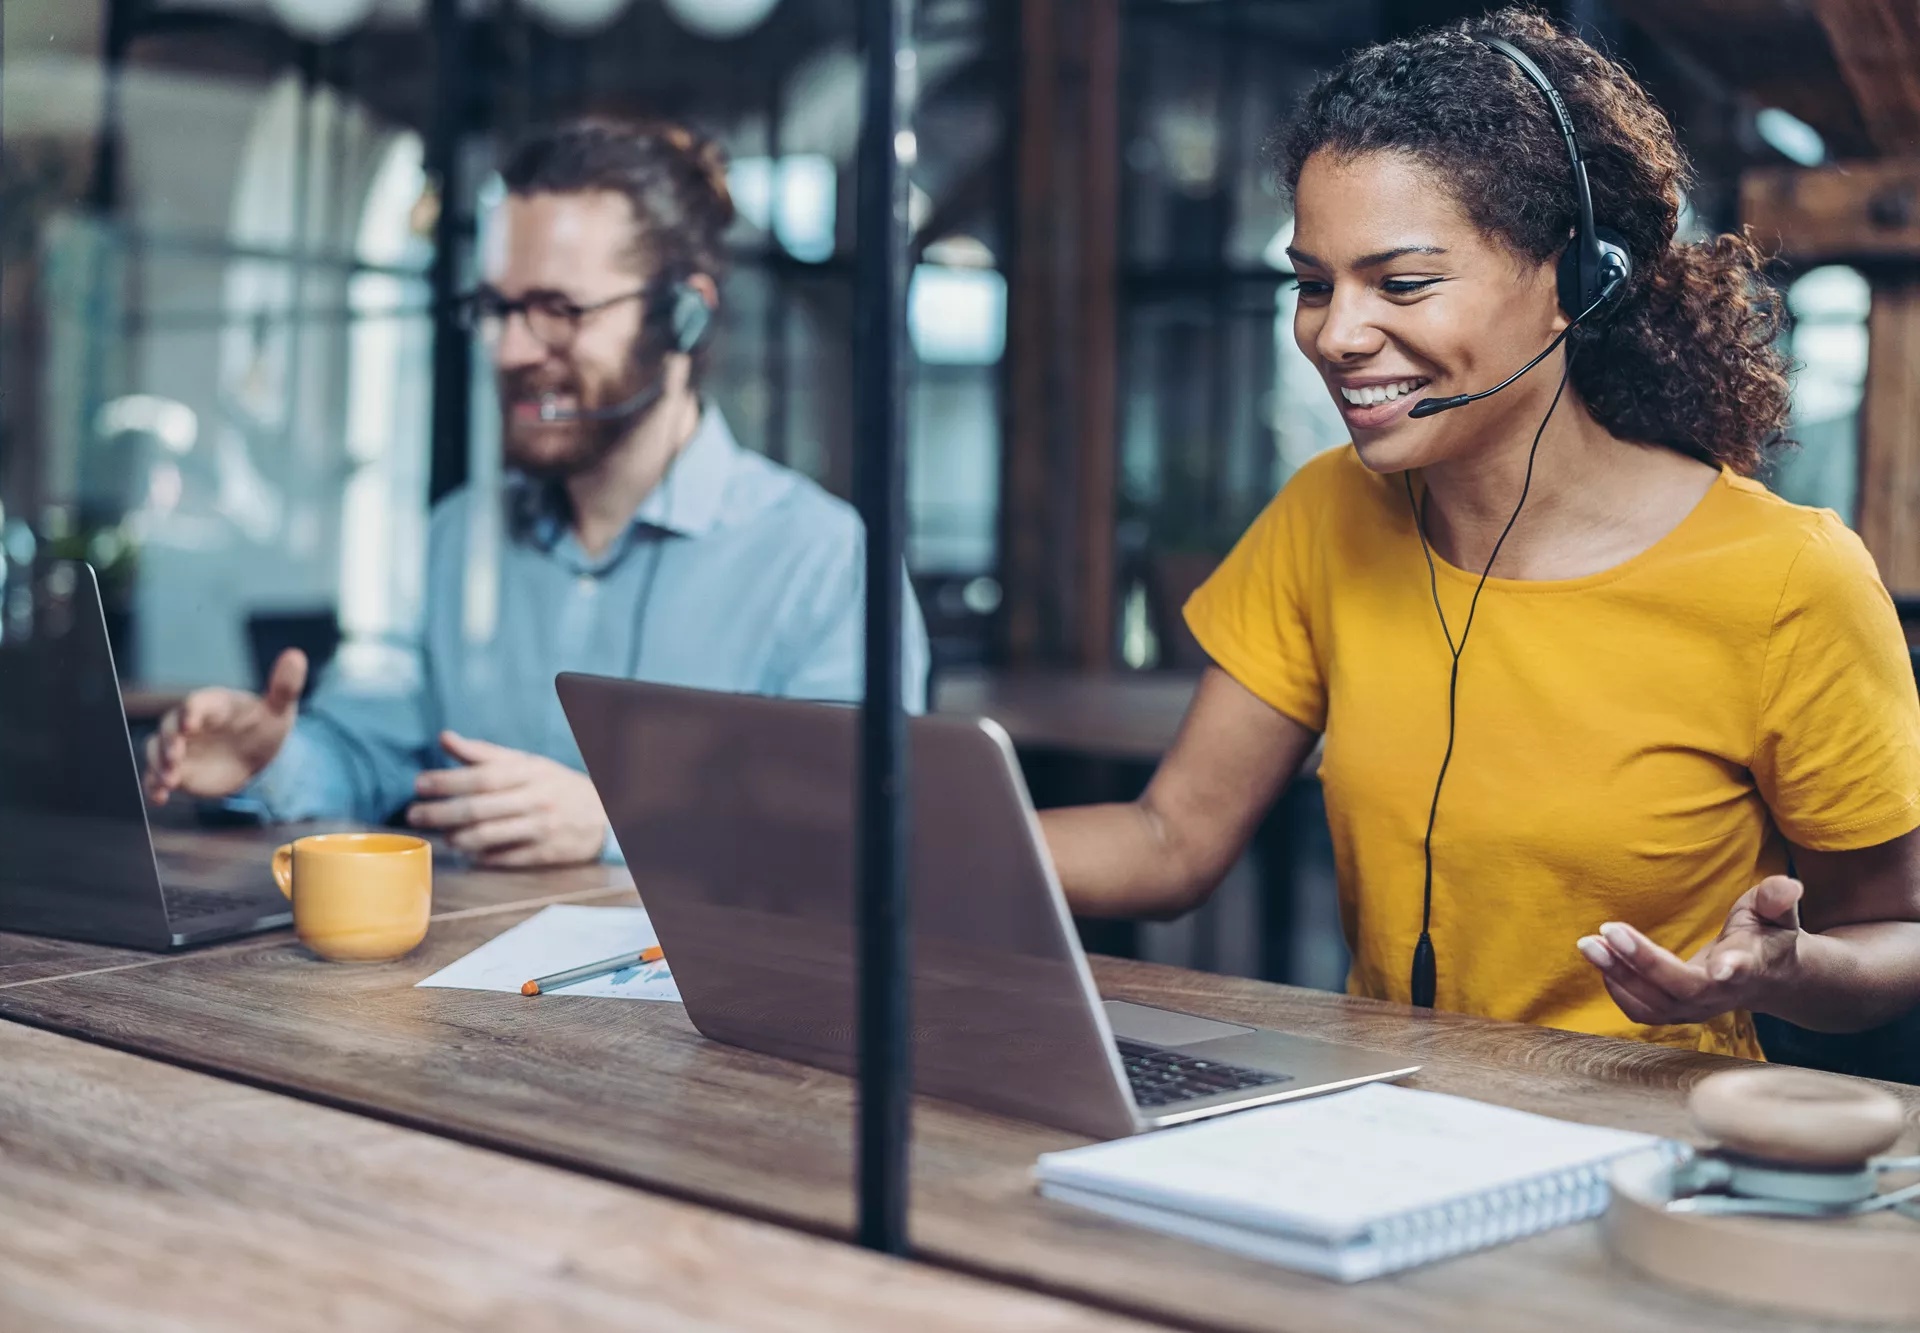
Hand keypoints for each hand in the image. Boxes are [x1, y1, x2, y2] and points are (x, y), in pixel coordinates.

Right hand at [143, 649, 306, 803]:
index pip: (196, 703)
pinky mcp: (177, 770)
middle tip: (176, 756)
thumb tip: (296, 655)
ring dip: (158, 764)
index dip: (191, 712)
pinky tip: (159, 797)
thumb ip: (284, 687)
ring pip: (156, 750)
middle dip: (169, 741)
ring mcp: (179, 747)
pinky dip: (154, 785)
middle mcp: (189, 723)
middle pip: (169, 727)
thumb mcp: (278, 709)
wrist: (256, 754)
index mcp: (213, 704)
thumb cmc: (264, 724)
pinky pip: (156, 776)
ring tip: (169, 780)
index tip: (191, 723)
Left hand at [405, 731, 608, 867]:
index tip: (419, 784)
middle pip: (479, 808)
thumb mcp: (527, 763)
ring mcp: (541, 828)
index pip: (482, 776)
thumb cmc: (557, 786)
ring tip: (442, 836)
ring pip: (489, 835)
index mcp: (529, 772)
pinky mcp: (545, 853)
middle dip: (441, 812)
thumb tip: (445, 738)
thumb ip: (484, 753)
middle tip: (414, 814)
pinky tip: (467, 851)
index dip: (447, 780)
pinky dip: (481, 856)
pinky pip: (505, 858)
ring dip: (458, 837)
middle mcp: (535, 799)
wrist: (605, 814)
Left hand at [1576, 876, 1804, 1026]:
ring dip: (1618, 975)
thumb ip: (1776, 898)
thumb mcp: (1776, 912)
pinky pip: (1642, 1011)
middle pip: (1683, 988)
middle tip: (1609, 931)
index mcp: (1752, 965)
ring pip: (1654, 1004)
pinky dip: (1618, 988)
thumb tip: (1788, 884)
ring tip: (1589, 944)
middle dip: (1644, 962)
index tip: (1723, 968)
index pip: (1743, 970)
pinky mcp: (1677, 1012)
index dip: (1734, 969)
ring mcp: (1698, 1009)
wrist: (1768, 976)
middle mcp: (1723, 994)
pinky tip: (1601, 959)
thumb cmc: (1767, 934)